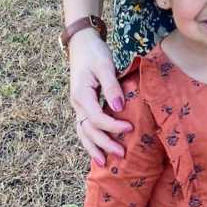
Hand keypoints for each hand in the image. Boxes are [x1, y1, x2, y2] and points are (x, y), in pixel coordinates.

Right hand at [69, 29, 132, 165]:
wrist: (81, 44)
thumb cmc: (94, 52)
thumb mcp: (105, 65)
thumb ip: (112, 87)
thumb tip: (119, 108)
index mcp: (81, 95)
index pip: (97, 118)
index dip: (113, 126)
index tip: (130, 129)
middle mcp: (77, 103)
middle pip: (88, 130)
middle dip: (104, 144)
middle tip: (122, 154)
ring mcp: (77, 105)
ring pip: (83, 132)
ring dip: (94, 147)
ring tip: (105, 162)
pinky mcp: (82, 105)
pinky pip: (84, 126)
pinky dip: (90, 140)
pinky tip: (98, 149)